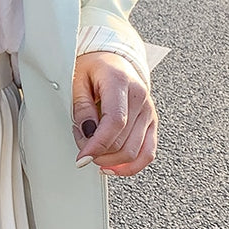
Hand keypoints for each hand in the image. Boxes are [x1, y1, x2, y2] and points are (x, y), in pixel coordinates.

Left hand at [72, 52, 157, 176]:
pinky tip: (113, 167)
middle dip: (99, 152)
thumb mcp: (77, 80)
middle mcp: (140, 98)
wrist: (112, 60)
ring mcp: (149, 112)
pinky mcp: (152, 123)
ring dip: (111, 161)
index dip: (98, 144)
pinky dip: (131, 166)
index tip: (82, 157)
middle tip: (81, 145)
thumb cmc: (93, 68)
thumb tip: (86, 133)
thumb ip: (81, 107)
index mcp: (120, 83)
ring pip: (135, 151)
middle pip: (124, 141)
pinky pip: (148, 153)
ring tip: (93, 152)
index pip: (115, 121)